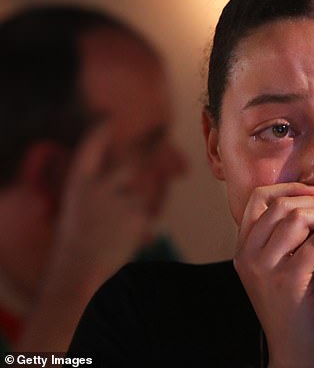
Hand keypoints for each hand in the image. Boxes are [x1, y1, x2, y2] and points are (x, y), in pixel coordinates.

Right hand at [52, 123, 150, 277]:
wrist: (81, 270)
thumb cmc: (80, 239)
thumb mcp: (81, 208)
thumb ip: (101, 189)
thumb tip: (134, 174)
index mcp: (79, 184)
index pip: (89, 150)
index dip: (99, 132)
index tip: (107, 118)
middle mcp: (98, 186)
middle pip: (130, 163)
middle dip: (149, 147)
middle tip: (160, 130)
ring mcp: (119, 199)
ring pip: (140, 197)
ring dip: (134, 212)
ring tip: (115, 231)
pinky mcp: (138, 214)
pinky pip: (146, 215)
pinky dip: (140, 227)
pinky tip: (124, 238)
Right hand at [234, 183, 313, 367]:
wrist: (297, 351)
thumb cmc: (298, 306)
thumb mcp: (283, 266)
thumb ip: (288, 236)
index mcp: (245, 247)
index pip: (259, 198)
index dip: (290, 188)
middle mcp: (248, 255)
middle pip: (281, 204)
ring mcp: (264, 268)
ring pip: (298, 218)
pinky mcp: (287, 282)